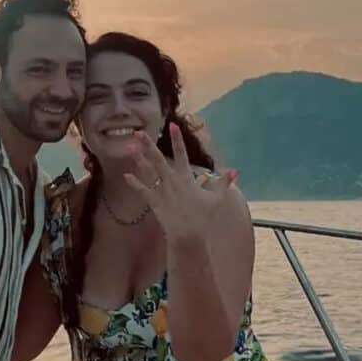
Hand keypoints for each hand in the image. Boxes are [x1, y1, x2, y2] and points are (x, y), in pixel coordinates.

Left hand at [124, 123, 238, 240]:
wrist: (189, 234)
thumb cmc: (203, 216)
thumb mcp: (216, 198)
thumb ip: (224, 182)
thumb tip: (235, 171)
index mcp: (187, 178)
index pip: (181, 154)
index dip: (177, 139)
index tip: (172, 125)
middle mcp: (172, 181)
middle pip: (158, 159)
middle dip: (148, 145)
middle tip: (138, 133)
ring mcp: (162, 191)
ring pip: (148, 172)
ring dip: (139, 159)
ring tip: (130, 147)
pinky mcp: (155, 202)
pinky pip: (143, 191)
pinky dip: (135, 183)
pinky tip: (126, 175)